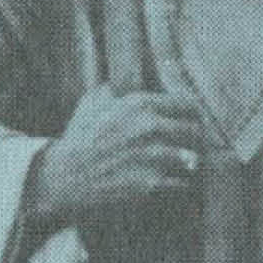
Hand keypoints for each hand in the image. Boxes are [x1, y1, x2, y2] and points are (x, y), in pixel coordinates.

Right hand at [29, 88, 210, 232]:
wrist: (65, 175)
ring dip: (191, 163)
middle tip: (195, 145)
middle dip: (197, 139)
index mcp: (140, 104)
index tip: (194, 121)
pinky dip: (181, 184)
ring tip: (188, 165)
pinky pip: (181, 183)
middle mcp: (150, 127)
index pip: (187, 104)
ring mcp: (151, 156)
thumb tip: (137, 78)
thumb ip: (118, 87)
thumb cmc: (80, 137)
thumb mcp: (94, 101)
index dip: (193, 114)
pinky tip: (176, 182)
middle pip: (195, 131)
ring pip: (192, 158)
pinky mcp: (150, 183)